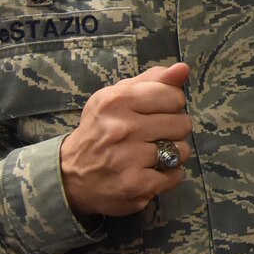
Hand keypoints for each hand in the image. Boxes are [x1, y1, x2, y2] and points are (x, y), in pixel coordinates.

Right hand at [58, 62, 193, 217]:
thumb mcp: (117, 97)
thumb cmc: (101, 129)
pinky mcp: (136, 185)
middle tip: (153, 135)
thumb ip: (152, 81)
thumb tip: (183, 68)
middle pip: (182, 123)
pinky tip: (149, 171)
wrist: (70, 174)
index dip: (171, 106)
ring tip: (152, 154)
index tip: (157, 113)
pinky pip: (176, 175)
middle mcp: (122, 128)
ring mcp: (129, 158)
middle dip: (174, 129)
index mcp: (117, 100)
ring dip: (173, 153)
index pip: (174, 96)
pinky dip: (168, 175)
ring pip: (182, 150)